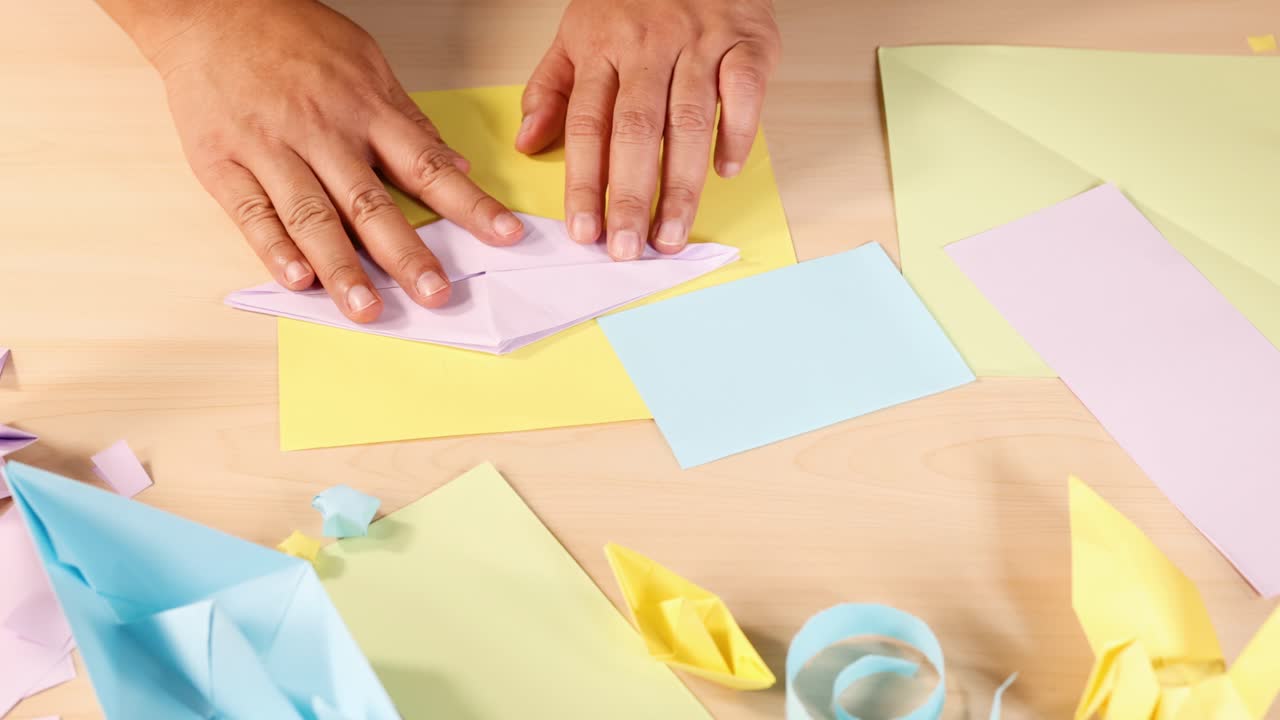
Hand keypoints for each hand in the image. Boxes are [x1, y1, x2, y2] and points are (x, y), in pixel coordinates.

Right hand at [129, 0, 524, 320]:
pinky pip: (252, 213)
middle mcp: (323, 133)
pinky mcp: (224, 164)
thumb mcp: (365, 62)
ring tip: (367, 308)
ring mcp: (270, 149)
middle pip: (371, 203)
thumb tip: (455, 166)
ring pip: (312, 217)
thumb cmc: (292, 36)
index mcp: (365, 110)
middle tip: (436, 295)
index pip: (428, 167)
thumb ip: (408, 120)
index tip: (505, 236)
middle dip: (407, 254)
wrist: (210, 9)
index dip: (470, 204)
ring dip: (342, 267)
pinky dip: (274, 249)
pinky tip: (298, 280)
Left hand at [516, 0, 779, 259]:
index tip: (582, 231)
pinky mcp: (747, 42)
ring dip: (680, 186)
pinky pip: (744, 94)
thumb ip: (551, 86)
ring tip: (670, 234)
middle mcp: (649, 46)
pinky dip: (737, 134)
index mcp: (601, 47)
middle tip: (625, 247)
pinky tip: (726, 171)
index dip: (583, 182)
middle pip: (635, 131)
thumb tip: (528, 141)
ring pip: (689, 123)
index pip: (587, 125)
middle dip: (628, 196)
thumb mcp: (578, 29)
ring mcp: (700, 43)